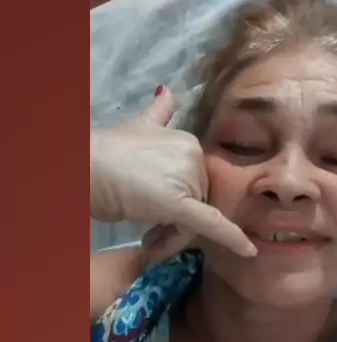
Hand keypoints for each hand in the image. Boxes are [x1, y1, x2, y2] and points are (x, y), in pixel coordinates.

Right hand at [91, 87, 256, 258]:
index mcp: (189, 142)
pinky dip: (232, 238)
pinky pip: (212, 223)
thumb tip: (168, 91)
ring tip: (149, 240)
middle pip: (198, 203)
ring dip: (174, 237)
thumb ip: (159, 112)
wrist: (83, 165)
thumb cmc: (105, 154)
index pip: (197, 184)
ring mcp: (188, 177)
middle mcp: (194, 156)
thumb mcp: (137, 127)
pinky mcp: (182, 204)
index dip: (182, 204)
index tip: (159, 217)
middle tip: (151, 235)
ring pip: (195, 220)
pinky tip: (248, 251)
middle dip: (177, 223)